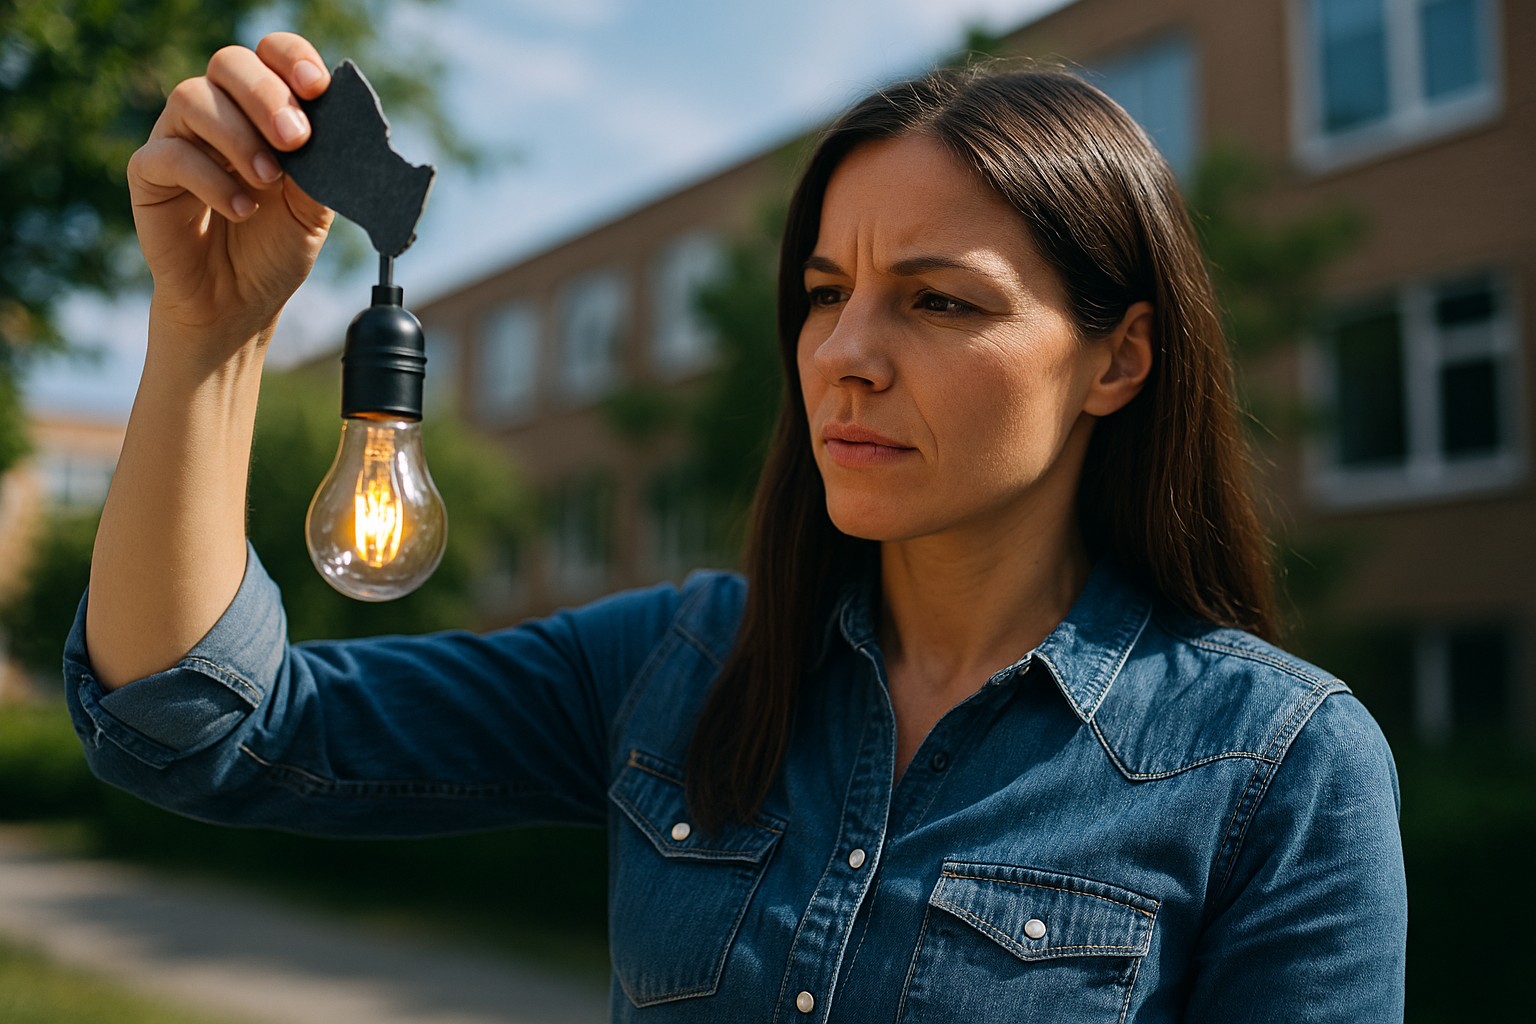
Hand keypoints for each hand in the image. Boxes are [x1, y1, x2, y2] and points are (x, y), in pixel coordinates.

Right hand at [128, 32, 335, 348]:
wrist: (239, 305)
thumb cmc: (274, 251)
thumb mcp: (312, 212)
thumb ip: (323, 170)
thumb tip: (338, 130)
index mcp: (262, 113)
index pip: (270, 57)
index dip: (291, 59)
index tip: (317, 87)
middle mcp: (217, 115)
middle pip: (229, 64)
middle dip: (266, 95)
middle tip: (296, 140)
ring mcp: (178, 139)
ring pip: (192, 97)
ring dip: (238, 136)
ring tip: (268, 181)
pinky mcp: (149, 174)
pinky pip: (169, 154)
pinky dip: (210, 179)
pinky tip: (241, 209)